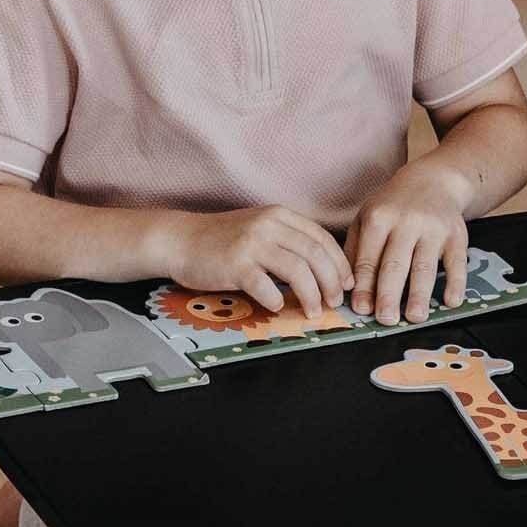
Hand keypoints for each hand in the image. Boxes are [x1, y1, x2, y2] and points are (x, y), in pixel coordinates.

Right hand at [161, 206, 351, 317]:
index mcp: (279, 215)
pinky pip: (266, 287)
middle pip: (316, 255)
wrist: (180, 239)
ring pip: (298, 271)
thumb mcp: (259, 229)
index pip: (322, 238)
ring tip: (313, 311)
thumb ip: (288, 242)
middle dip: (332, 283)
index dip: (340, 264)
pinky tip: (275, 306)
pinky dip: (276, 301)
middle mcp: (269, 225)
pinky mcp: (235, 264)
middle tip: (335, 302)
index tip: (346, 283)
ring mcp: (252, 244)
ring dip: (311, 295)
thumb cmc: (221, 240)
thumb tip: (322, 270)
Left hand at [346, 162, 469, 324]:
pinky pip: (457, 262)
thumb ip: (356, 250)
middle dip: (389, 295)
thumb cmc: (393, 205)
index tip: (361, 309)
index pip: (369, 258)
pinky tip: (450, 302)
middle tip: (385, 319)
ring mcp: (433, 228)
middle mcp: (406, 221)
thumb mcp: (367, 217)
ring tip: (414, 317)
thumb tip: (347, 288)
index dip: (365, 286)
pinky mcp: (457, 234)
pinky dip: (455, 283)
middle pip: (396, 264)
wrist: (433, 180)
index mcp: (379, 217)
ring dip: (420, 295)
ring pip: (425, 266)